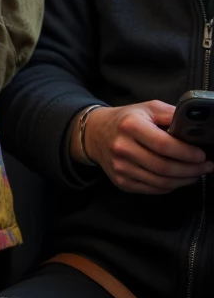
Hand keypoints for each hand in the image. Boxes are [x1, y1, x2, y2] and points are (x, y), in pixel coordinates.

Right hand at [80, 101, 212, 193]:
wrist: (95, 134)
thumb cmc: (126, 119)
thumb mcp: (147, 108)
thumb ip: (170, 114)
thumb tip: (195, 125)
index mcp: (130, 125)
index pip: (163, 144)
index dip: (186, 153)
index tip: (201, 155)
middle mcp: (122, 148)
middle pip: (163, 167)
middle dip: (190, 169)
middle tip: (205, 166)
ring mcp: (121, 168)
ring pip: (160, 182)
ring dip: (183, 180)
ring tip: (196, 174)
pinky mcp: (122, 182)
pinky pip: (152, 189)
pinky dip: (170, 187)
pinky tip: (178, 179)